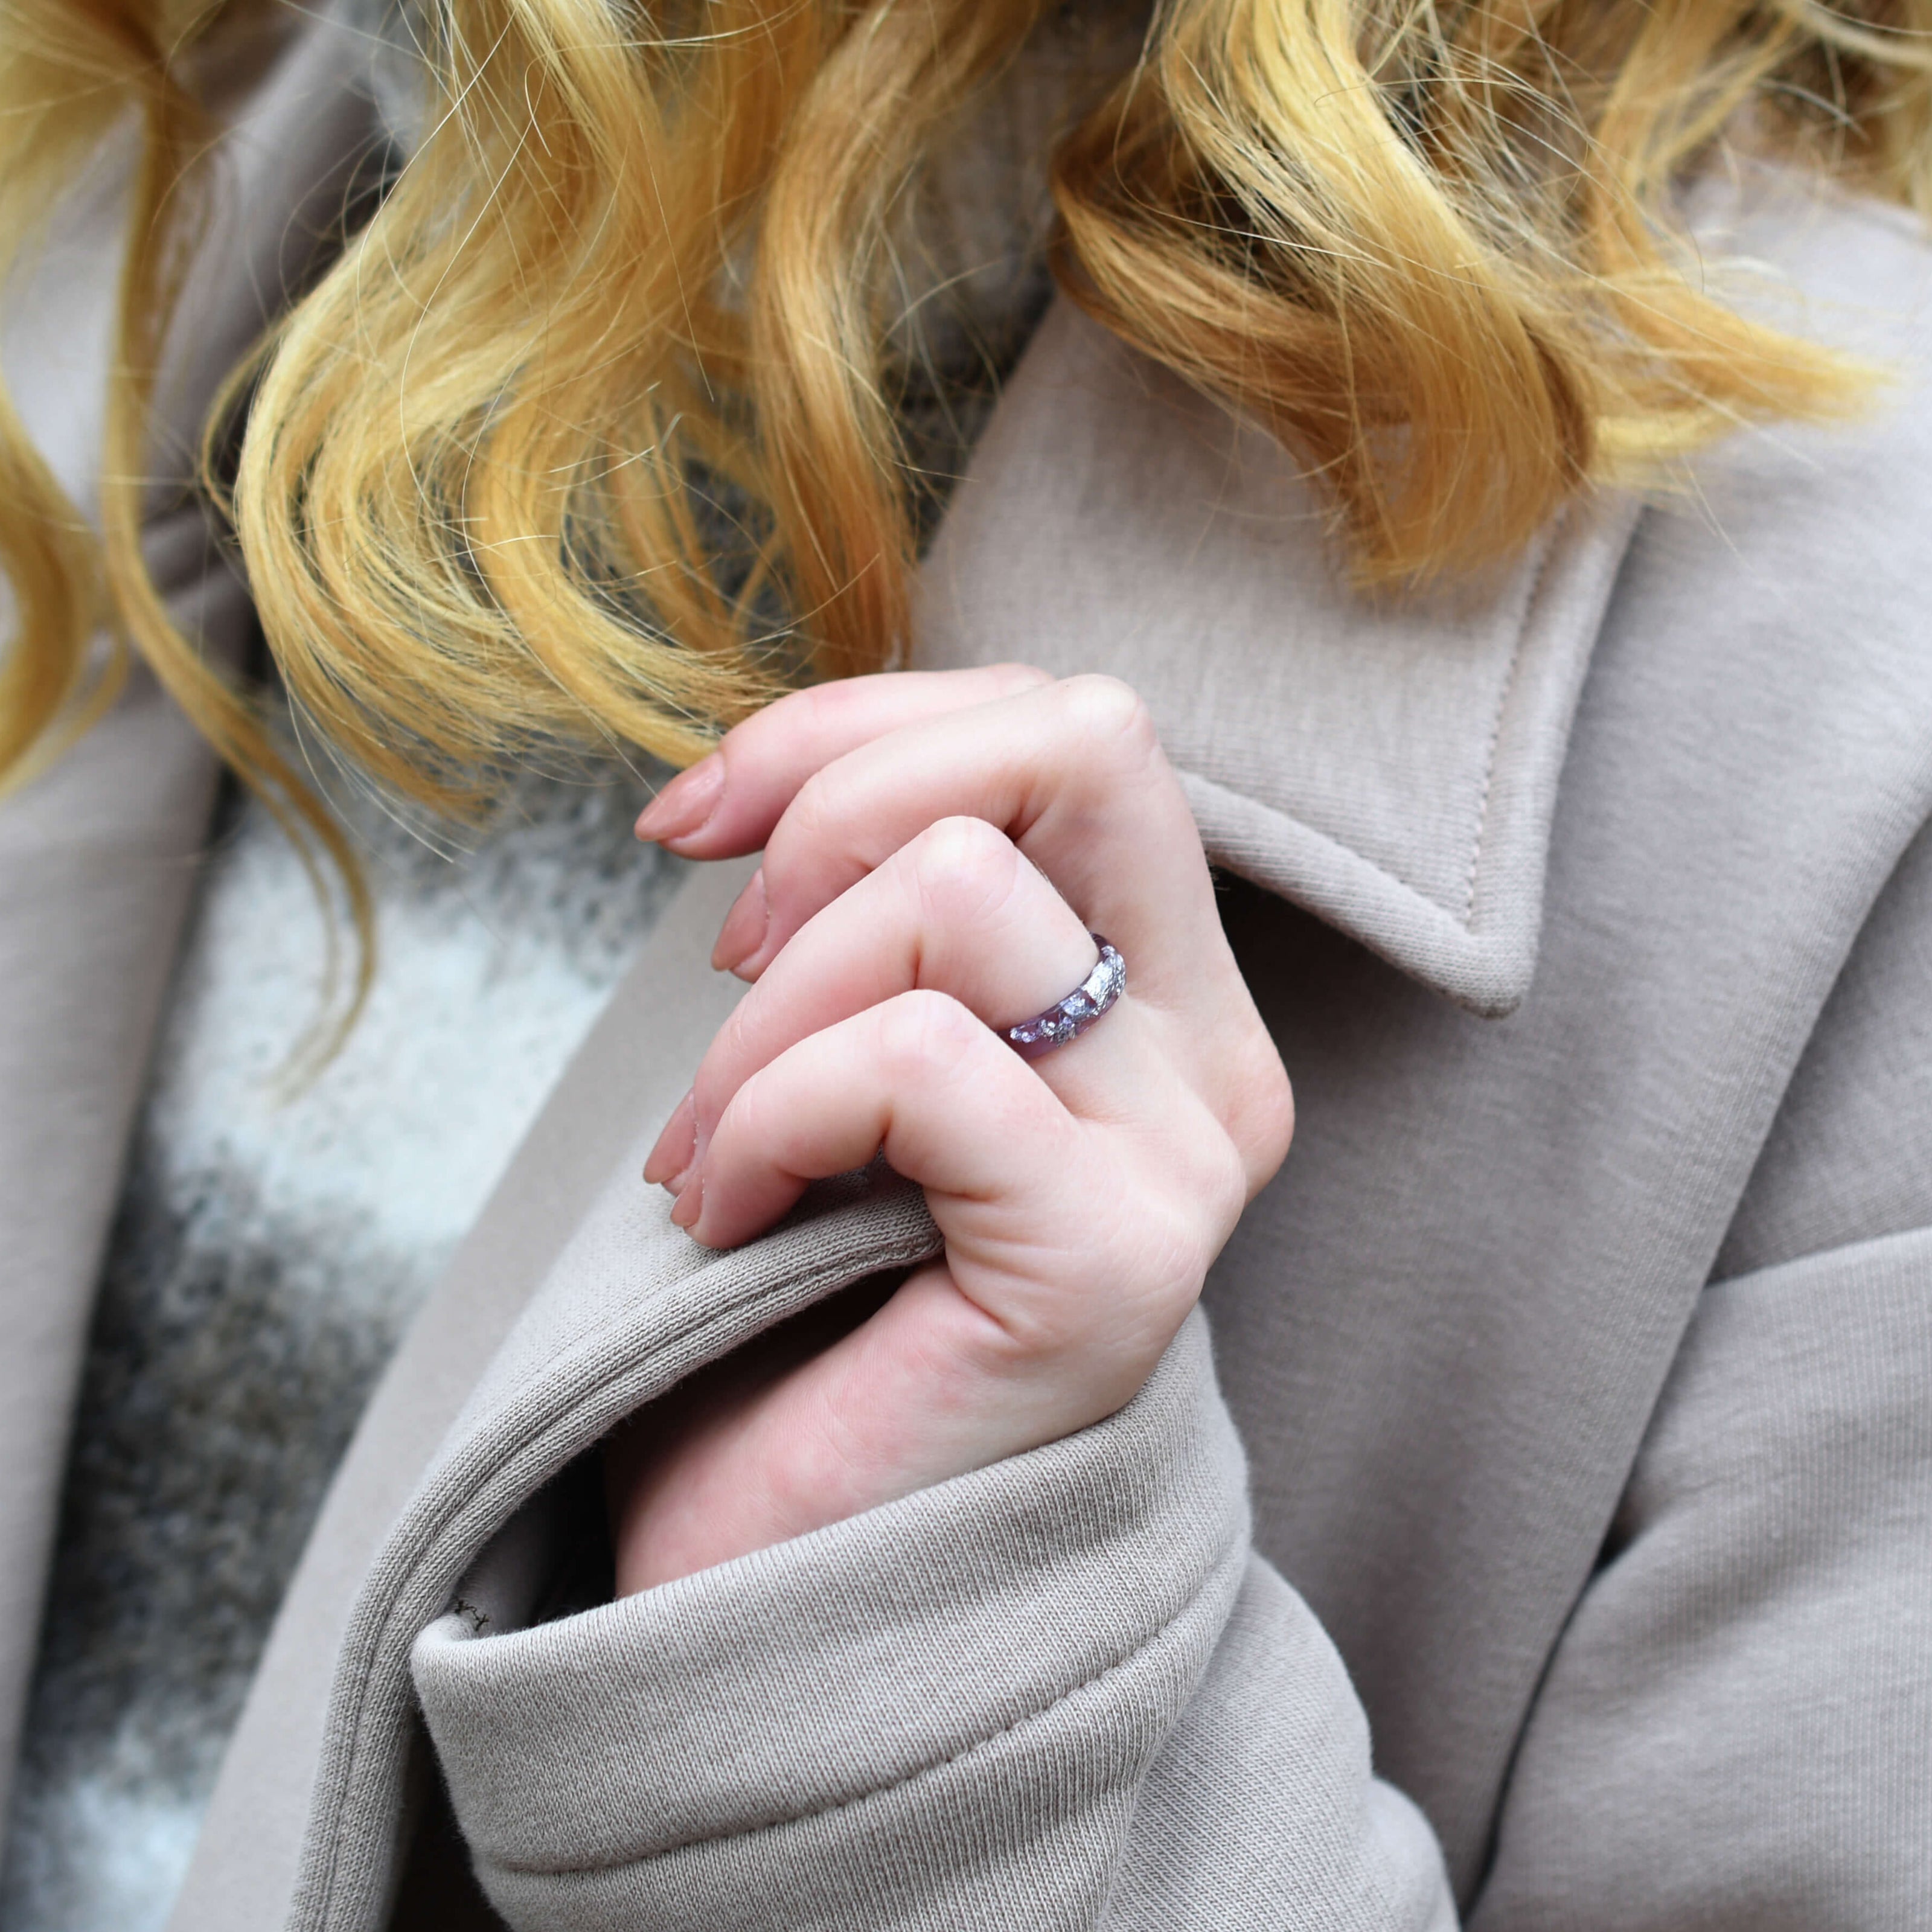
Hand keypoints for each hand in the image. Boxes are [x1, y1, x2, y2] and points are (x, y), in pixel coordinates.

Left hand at [606, 666, 1292, 1592]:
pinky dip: (770, 1114)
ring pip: (958, 895)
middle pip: (1083, 739)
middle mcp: (1208, 1058)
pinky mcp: (1113, 1257)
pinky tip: (731, 1218)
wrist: (785, 1582)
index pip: (1073, 728)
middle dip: (845, 802)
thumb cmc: (792, 1310)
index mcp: (1164, 991)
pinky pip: (912, 1061)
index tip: (697, 823)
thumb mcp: (832, 1045)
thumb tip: (746, 787)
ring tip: (711, 1153)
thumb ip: (868, 908)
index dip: (864, 726)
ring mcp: (1180, 1158)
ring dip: (767, 1011)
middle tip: (727, 967)